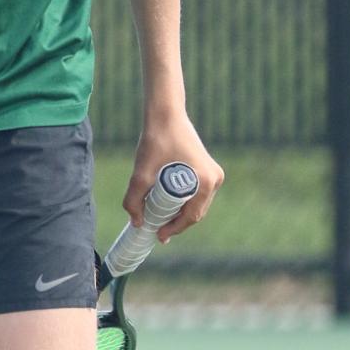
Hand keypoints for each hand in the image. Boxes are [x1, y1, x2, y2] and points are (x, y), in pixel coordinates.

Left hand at [122, 113, 222, 242]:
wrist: (166, 115)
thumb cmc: (156, 141)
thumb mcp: (141, 173)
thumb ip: (134, 199)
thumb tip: (136, 223)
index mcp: (205, 182)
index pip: (191, 216)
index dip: (174, 229)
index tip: (158, 235)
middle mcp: (214, 179)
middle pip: (196, 212)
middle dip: (177, 223)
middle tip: (158, 229)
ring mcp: (214, 174)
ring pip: (198, 204)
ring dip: (181, 213)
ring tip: (162, 219)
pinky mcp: (209, 168)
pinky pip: (198, 193)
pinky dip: (185, 201)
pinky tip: (170, 206)